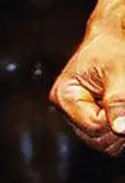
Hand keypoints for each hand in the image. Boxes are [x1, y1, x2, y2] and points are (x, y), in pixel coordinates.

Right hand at [50, 31, 124, 154]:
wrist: (110, 39)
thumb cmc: (111, 48)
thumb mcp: (119, 71)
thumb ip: (118, 100)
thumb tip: (120, 128)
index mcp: (64, 95)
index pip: (93, 125)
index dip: (116, 119)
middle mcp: (66, 109)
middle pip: (97, 139)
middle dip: (119, 127)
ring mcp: (77, 116)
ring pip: (103, 143)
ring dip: (120, 130)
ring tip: (124, 106)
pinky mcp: (88, 118)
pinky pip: (106, 137)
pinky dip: (119, 128)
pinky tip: (122, 112)